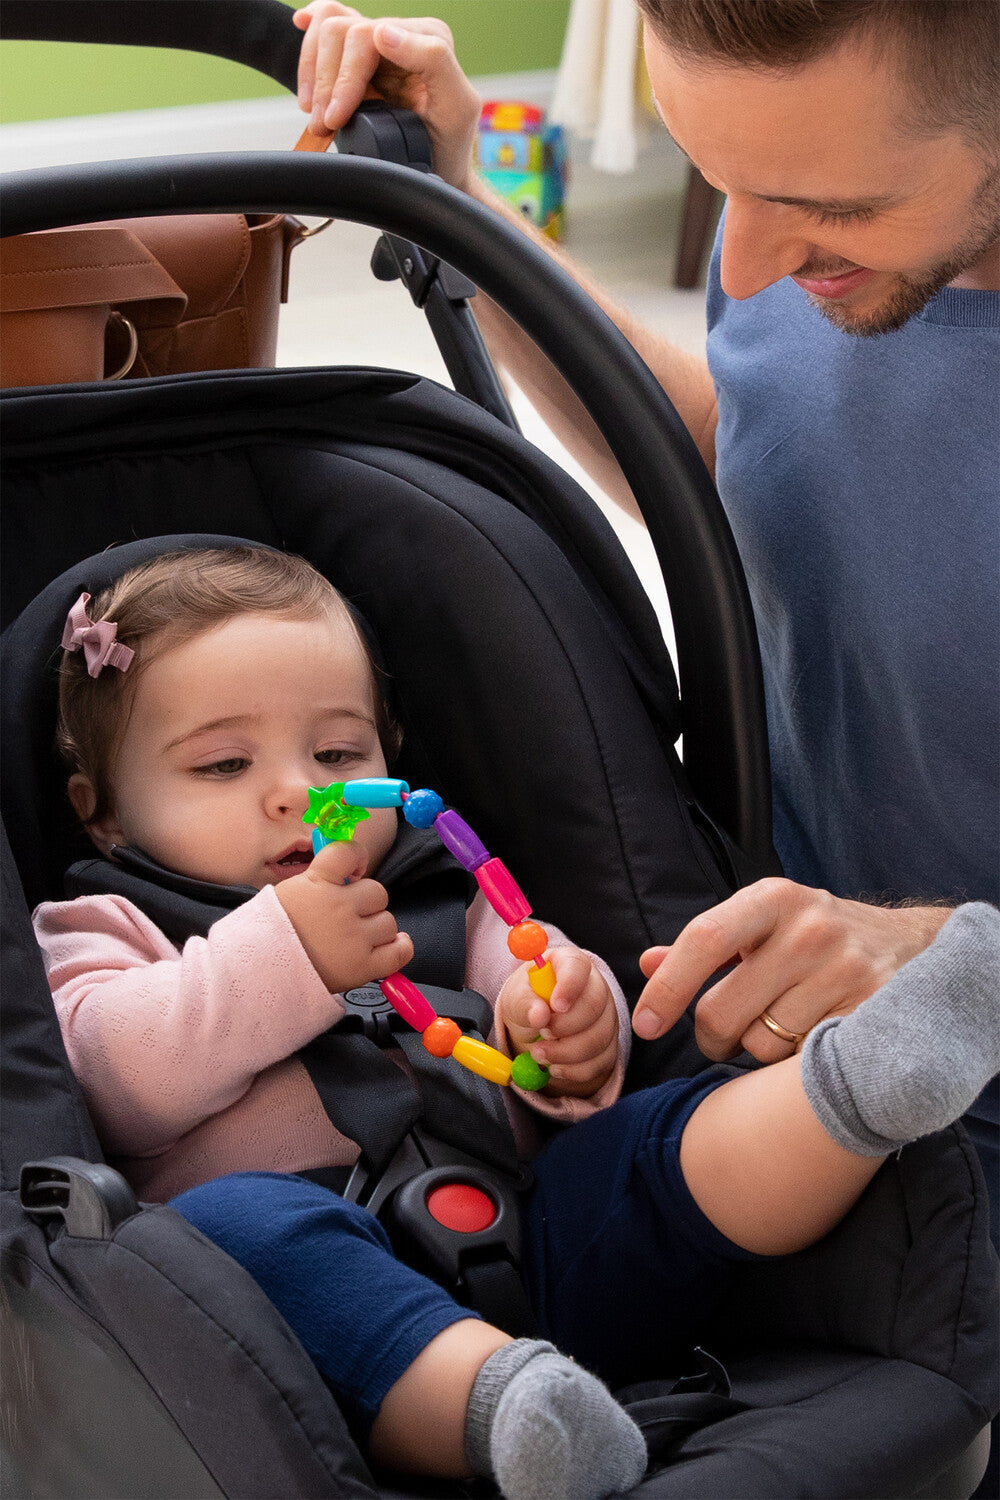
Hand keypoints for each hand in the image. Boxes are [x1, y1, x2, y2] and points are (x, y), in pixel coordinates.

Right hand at [275, 837, 412, 992]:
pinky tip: (391, 945)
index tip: (354, 868)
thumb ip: (320, 880)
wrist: (259, 972)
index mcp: (317, 883)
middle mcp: (339, 907)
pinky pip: (399, 952)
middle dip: (366, 903)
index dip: (356, 857)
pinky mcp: (362, 966)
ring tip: (357, 939)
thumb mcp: (290, 893)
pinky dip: (399, 948)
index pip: (348, 852)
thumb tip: (350, 871)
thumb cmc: (272, 933)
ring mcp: (353, 937)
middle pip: (377, 892)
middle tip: (348, 917)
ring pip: (388, 922)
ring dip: (377, 929)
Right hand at [292, 3, 481, 188]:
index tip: (336, 117)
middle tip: (323, 123)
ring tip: (316, 114)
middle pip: (343, 32)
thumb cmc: (448, 144)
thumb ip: (433, 60)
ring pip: (329, 28)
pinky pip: (329, 20)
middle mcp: (404, 31)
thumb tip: (383, 33)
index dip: (346, 77)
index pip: (369, 37)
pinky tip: (301, 29)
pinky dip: (312, 31)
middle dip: (328, 82)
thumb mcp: (457, 107)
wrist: (438, 167)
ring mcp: (381, 39)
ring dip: (314, 73)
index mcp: (429, 38)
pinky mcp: (362, 51)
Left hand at [499, 948, 618, 1098]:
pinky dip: (574, 1070)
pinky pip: (601, 1062)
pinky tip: (555, 1067)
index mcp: (570, 964)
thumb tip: (538, 1015)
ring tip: (538, 1053)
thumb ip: (524, 1003)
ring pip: (599, 1037)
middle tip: (541, 1034)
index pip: (577, 966)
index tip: (555, 1006)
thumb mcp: (516, 998)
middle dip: (565, 1026)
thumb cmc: (528, 1002)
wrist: (535, 1026)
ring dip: (566, 1053)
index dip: (569, 985)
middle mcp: (595, 986)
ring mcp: (607, 1016)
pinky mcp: (609, 1045)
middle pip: (595, 1005)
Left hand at [632, 878, 950, 1061]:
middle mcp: (809, 929)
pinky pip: (803, 1060)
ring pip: (762, 1045)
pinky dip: (796, 1061)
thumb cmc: (815, 937)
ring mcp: (846, 969)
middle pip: (723, 1011)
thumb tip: (647, 964)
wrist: (911, 945)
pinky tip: (810, 1038)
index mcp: (772, 899)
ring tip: (782, 1026)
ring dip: (758, 1050)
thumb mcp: (761, 924)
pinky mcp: (872, 1011)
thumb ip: (704, 947)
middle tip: (725, 1035)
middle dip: (712, 1037)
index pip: (704, 940)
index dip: (667, 988)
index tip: (645, 1025)